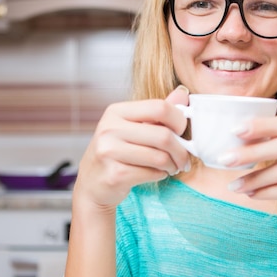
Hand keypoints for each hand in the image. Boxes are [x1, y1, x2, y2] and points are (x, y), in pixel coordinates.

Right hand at [72, 86, 189, 209]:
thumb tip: (183, 93)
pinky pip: (151, 174)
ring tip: (171, 167)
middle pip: (163, 135)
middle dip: (181, 150)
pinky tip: (156, 174)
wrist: (93, 183)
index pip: (159, 107)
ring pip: (160, 157)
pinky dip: (160, 175)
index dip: (179, 120)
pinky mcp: (114, 175)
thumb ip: (158, 112)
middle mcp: (109, 129)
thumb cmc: (117, 151)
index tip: (181, 132)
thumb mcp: (134, 126)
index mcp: (116, 111)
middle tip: (183, 159)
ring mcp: (109, 152)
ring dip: (172, 165)